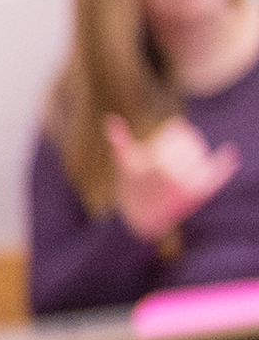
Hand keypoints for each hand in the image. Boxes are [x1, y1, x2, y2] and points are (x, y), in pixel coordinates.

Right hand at [107, 113, 239, 241]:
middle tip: (171, 152)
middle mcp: (176, 173)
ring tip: (182, 160)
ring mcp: (190, 183)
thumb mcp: (124, 165)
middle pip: (191, 139)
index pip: (177, 130)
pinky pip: (217, 173)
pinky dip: (223, 162)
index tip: (165, 140)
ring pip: (201, 152)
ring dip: (195, 150)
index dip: (171, 133)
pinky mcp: (201, 192)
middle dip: (181, 142)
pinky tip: (229, 151)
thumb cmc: (131, 188)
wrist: (141, 220)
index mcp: (157, 163)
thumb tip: (111, 119)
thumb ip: (120, 141)